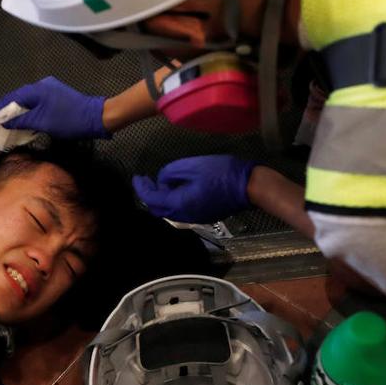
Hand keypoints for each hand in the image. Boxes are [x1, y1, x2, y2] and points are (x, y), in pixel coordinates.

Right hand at [0, 76, 107, 138]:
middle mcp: (41, 86)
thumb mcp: (42, 123)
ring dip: (15, 110)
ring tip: (1, 121)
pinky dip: (26, 110)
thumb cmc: (69, 121)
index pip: (10, 99)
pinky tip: (20, 119)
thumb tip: (4, 122)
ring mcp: (49, 89)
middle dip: (3, 109)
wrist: (96, 117)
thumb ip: (21, 121)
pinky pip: (35, 102)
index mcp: (36, 90)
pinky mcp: (56, 96)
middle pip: (17, 98)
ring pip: (27, 100)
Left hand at [132, 155, 256, 222]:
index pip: (151, 199)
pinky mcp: (203, 216)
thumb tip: (162, 180)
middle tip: (147, 180)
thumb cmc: (220, 173)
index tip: (137, 177)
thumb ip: (170, 172)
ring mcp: (194, 218)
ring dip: (162, 198)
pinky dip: (173, 201)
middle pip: (158, 209)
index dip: (141, 188)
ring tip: (162, 182)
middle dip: (149, 194)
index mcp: (179, 203)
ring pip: (169, 212)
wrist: (248, 187)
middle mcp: (184, 216)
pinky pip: (181, 211)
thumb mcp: (191, 166)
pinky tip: (177, 188)